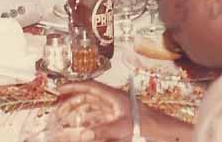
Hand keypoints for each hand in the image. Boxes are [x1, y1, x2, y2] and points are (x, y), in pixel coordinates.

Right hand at [56, 81, 192, 140]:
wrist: (161, 129)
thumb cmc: (146, 124)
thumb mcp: (122, 127)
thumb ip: (102, 131)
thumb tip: (83, 135)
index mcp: (114, 95)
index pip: (90, 86)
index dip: (74, 86)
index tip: (60, 88)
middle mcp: (114, 99)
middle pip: (89, 95)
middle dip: (73, 98)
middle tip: (59, 103)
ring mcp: (116, 108)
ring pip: (94, 105)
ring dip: (79, 108)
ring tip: (66, 114)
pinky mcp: (119, 116)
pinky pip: (99, 115)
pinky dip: (89, 118)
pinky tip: (83, 125)